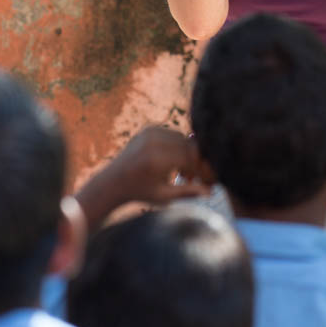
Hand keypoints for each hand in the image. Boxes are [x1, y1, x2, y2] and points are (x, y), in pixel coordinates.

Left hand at [80, 126, 205, 224]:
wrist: (113, 182)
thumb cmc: (140, 192)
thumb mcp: (164, 196)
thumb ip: (188, 192)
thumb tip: (211, 193)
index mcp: (158, 159)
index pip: (192, 157)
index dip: (203, 169)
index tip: (207, 181)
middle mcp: (154, 142)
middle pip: (189, 146)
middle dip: (196, 162)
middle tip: (193, 179)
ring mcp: (150, 133)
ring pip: (182, 138)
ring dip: (187, 154)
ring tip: (182, 174)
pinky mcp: (148, 129)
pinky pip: (172, 134)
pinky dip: (177, 147)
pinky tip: (173, 164)